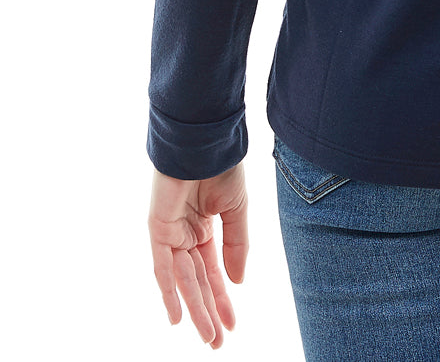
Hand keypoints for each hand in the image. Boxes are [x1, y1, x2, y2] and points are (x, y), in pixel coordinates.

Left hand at [148, 161, 248, 347]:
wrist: (205, 141)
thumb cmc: (222, 166)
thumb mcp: (237, 210)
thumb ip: (236, 246)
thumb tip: (238, 281)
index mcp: (205, 227)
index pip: (213, 271)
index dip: (223, 297)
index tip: (233, 324)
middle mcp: (186, 234)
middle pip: (198, 282)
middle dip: (209, 312)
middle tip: (218, 342)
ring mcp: (171, 233)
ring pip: (184, 280)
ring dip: (196, 309)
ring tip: (209, 336)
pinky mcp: (158, 229)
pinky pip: (163, 267)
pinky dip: (169, 291)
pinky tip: (177, 317)